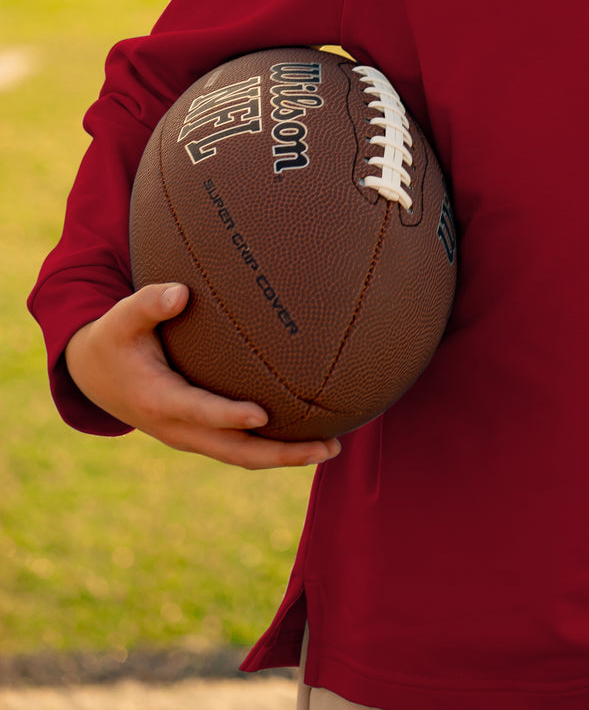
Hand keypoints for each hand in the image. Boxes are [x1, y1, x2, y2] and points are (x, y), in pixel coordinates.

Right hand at [64, 282, 340, 469]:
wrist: (95, 375)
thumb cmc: (115, 339)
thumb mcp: (121, 319)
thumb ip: (148, 304)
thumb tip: (179, 292)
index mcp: (158, 399)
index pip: (199, 412)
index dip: (229, 416)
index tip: (262, 415)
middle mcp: (177, 427)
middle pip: (234, 450)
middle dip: (280, 453)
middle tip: (327, 446)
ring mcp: (190, 436)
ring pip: (241, 455)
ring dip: (285, 456)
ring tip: (332, 446)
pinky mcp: (200, 434)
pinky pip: (239, 448)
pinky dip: (272, 447)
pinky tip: (307, 437)